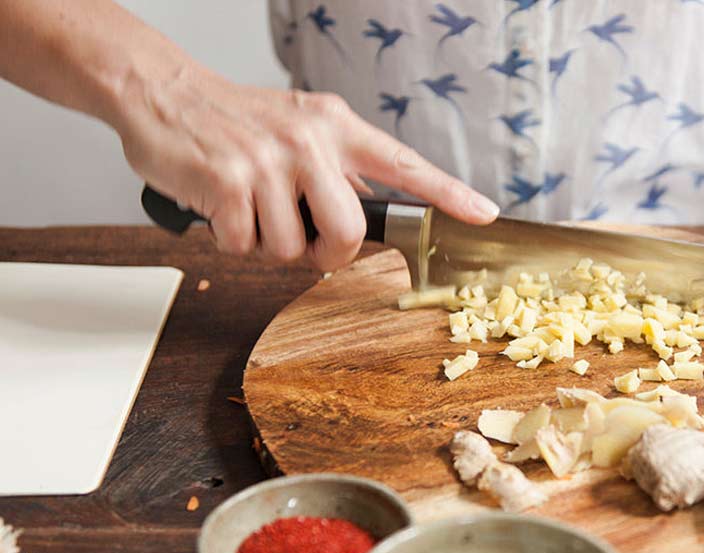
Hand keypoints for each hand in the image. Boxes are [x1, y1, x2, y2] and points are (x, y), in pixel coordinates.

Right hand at [114, 67, 497, 270]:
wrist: (163, 92)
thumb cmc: (237, 122)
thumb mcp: (299, 128)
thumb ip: (337, 168)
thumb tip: (368, 221)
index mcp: (337, 127)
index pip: (405, 164)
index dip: (448, 193)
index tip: (484, 213)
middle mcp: (311, 140)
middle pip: (349, 231)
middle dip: (327, 253)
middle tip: (305, 240)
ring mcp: (269, 161)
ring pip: (293, 248)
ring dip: (268, 244)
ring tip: (250, 208)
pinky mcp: (229, 182)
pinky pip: (246, 245)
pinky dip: (231, 239)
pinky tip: (220, 207)